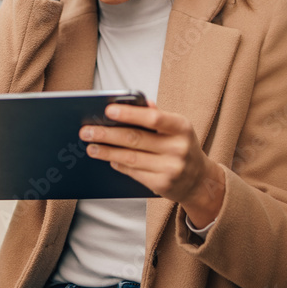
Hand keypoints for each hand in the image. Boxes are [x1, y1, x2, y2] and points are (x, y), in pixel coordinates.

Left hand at [79, 101, 225, 226]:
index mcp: (182, 127)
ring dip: (106, 152)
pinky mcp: (162, 185)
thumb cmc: (182, 146)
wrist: (200, 180)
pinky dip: (118, 164)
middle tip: (86, 131)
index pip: (153, 118)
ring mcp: (171, 168)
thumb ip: (156, 115)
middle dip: (107, 134)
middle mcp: (178, 148)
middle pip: (135, 139)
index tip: (108, 111)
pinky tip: (108, 158)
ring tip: (90, 146)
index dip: (129, 114)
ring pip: (130, 158)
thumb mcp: (177, 127)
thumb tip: (135, 102)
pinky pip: (134, 172)